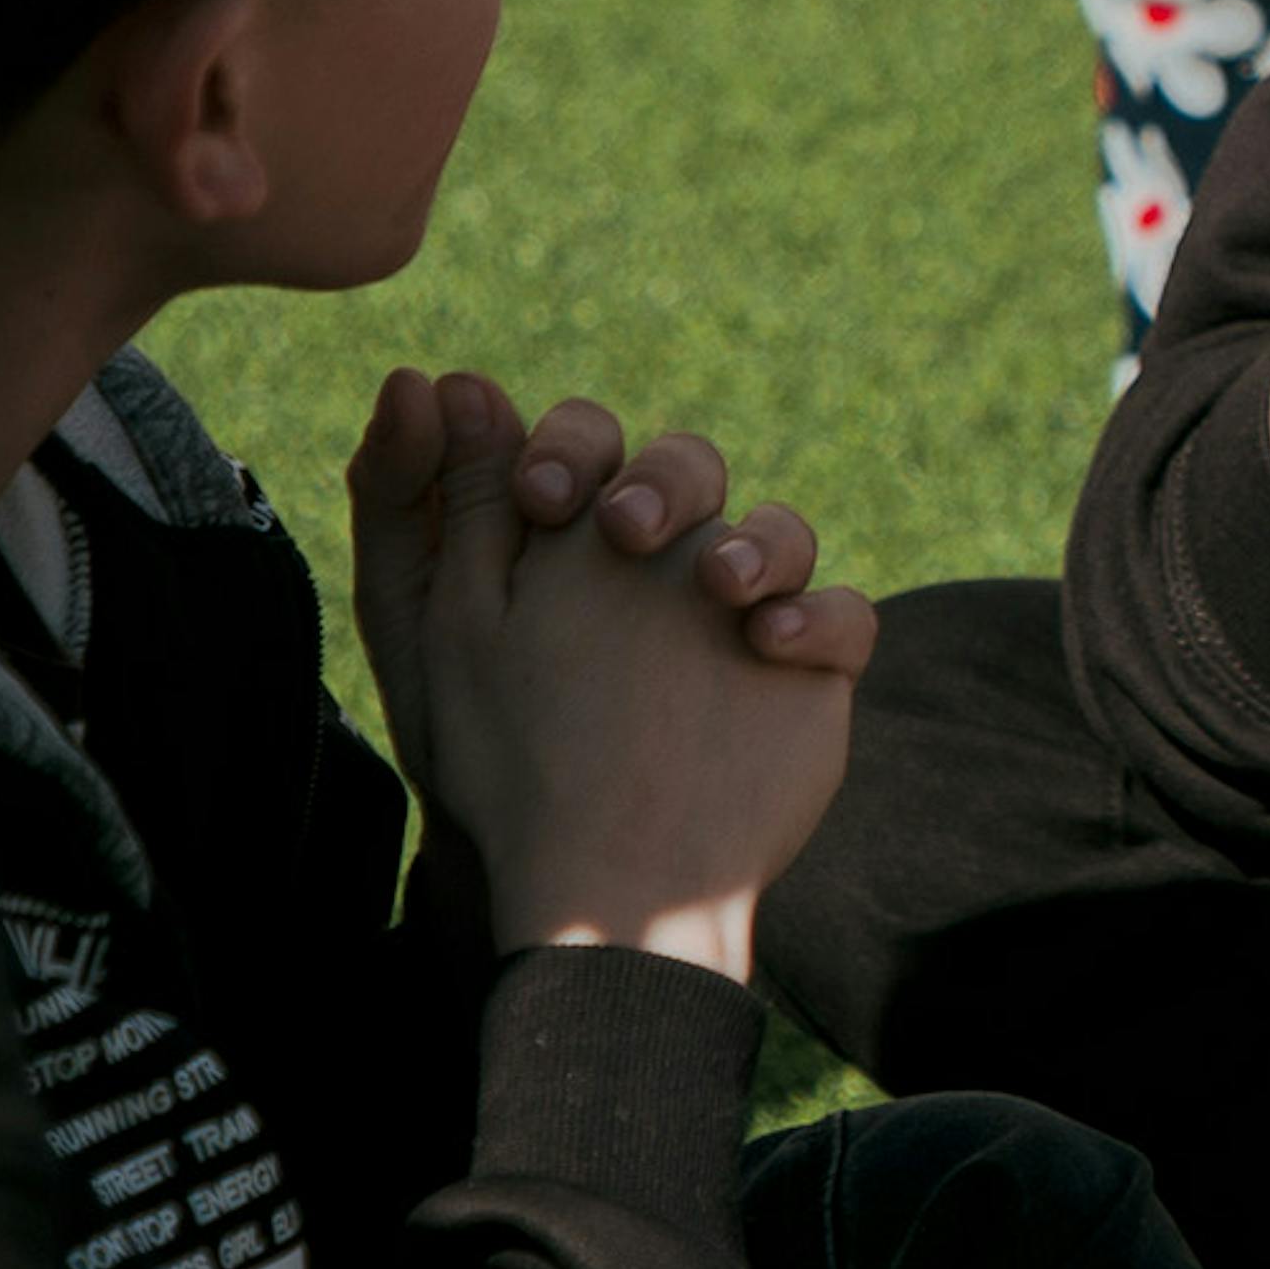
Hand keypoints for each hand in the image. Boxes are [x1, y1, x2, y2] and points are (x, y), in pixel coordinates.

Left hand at [358, 385, 874, 976]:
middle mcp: (660, 569)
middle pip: (685, 465)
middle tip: (624, 532)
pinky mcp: (805, 669)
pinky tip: (772, 642)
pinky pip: (846, 614)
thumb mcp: (437, 631)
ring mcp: (739, 616)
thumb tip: (433, 376)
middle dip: (662, 479)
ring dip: (753, 536)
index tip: (543, 494)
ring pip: (774, 526)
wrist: (597, 892)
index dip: (569, 444)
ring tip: (718, 586)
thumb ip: (424, 503)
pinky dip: (822, 615)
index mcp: (570, 546)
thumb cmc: (503, 762)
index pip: (583, 443)